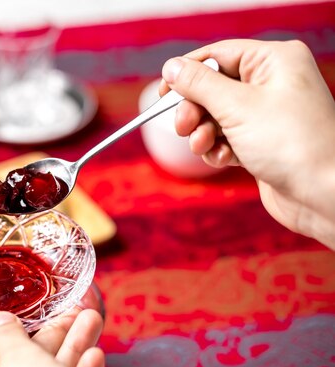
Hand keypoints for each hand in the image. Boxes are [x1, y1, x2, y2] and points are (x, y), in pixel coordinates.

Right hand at [159, 39, 334, 248]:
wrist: (323, 195)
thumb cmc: (292, 145)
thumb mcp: (237, 107)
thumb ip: (199, 85)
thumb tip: (171, 67)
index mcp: (275, 61)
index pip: (218, 55)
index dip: (187, 73)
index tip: (164, 93)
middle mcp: (272, 83)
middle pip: (213, 87)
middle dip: (194, 110)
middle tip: (183, 126)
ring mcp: (267, 114)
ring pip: (215, 116)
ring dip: (203, 133)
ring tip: (206, 146)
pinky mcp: (261, 141)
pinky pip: (226, 137)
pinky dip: (218, 149)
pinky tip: (226, 159)